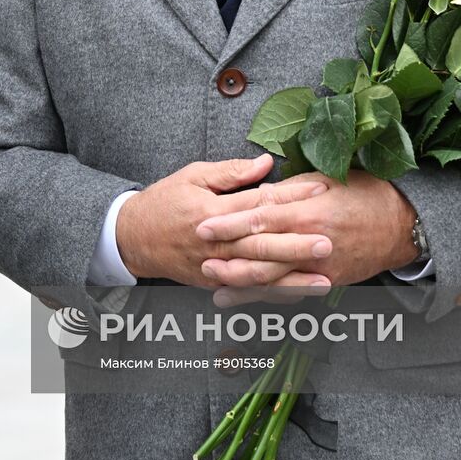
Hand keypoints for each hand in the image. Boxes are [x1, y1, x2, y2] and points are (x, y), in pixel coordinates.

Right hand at [115, 154, 333, 288]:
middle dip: (296, 245)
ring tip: (323, 278)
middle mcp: (216, 242)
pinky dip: (272, 296)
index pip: (258, 203)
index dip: (290, 197)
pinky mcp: (213, 284)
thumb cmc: (164, 201)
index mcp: (212, 210)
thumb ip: (231, 172)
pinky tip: (298, 296)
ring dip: (292, 278)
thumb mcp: (193, 175)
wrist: (133, 238)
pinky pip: (247, 292)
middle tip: (328, 242)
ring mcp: (214, 268)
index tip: (318, 190)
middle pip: (262, 244)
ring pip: (258, 275)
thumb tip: (266, 163)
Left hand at [195, 169, 418, 299]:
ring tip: (214, 284)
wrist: (403, 225)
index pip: (260, 218)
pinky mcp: (328, 283)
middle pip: (262, 254)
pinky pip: (292, 293)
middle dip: (228, 257)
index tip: (203, 224)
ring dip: (241, 283)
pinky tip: (246, 299)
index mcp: (309, 211)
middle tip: (199, 256)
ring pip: (273, 280)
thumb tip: (260, 191)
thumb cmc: (366, 194)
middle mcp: (311, 243)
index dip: (230, 223)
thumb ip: (293, 189)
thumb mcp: (329, 180)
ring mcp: (320, 268)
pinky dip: (266, 298)